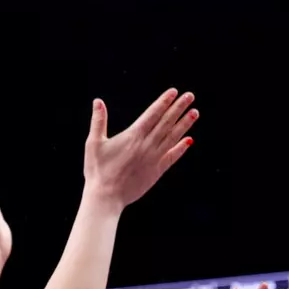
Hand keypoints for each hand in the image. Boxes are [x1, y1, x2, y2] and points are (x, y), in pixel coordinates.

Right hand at [83, 89, 196, 209]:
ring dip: (184, 125)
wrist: (106, 197)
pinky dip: (181, 148)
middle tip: (190, 96)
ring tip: (195, 113)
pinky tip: (189, 140)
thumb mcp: (93, 143)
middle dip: (178, 108)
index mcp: (132, 136)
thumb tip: (97, 101)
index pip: (152, 114)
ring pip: (172, 138)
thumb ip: (98, 121)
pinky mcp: (156, 172)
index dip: (164, 102)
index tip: (174, 92)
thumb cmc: (98, 171)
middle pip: (166, 123)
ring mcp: (154, 159)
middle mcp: (146, 145)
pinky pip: (172, 157)